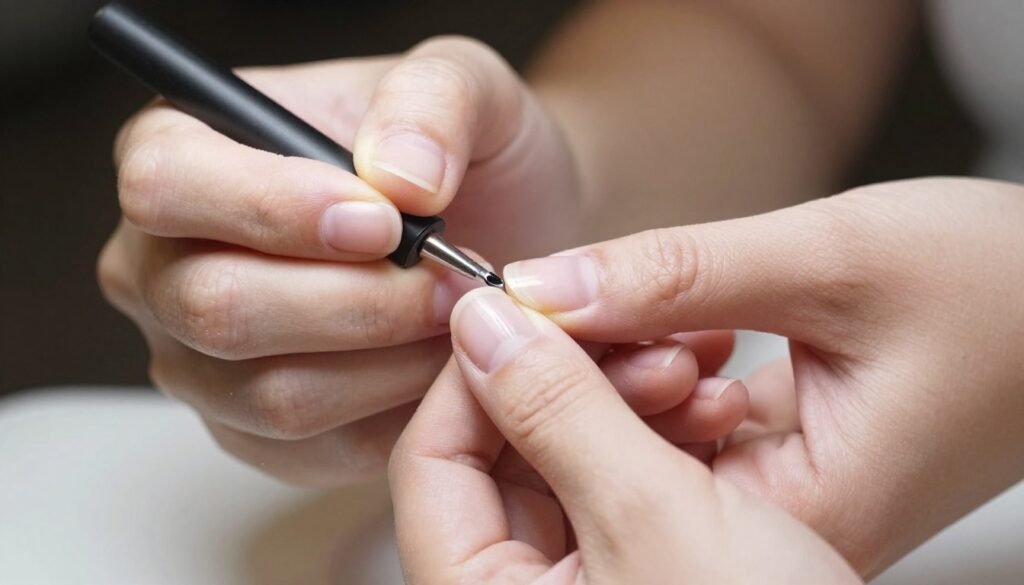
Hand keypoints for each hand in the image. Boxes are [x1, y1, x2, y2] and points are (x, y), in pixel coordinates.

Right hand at [97, 37, 579, 484]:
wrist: (501, 230)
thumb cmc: (460, 154)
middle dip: (356, 303)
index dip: (270, 209)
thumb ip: (430, 101)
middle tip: (447, 283)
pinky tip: (438, 369)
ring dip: (384, 364)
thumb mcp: (464, 85)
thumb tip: (396, 178)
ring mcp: (200, 359)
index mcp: (185, 153)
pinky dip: (390, 416)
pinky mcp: (252, 432)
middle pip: (214, 306)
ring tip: (456, 322)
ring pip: (267, 393)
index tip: (383, 222)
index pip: (166, 184)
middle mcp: (166, 263)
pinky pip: (309, 451)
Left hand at [499, 177, 1023, 574]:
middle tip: (590, 302)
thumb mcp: (828, 274)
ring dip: (614, 377)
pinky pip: (656, 450)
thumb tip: (529, 292)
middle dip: (556, 380)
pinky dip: (658, 389)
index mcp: (734, 559)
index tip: (493, 307)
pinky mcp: (756, 504)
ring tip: (685, 322)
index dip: (477, 393)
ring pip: (598, 459)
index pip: (490, 503)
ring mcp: (736, 543)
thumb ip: (664, 284)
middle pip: (540, 482)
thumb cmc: (1010, 307)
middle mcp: (719, 573)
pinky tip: (705, 338)